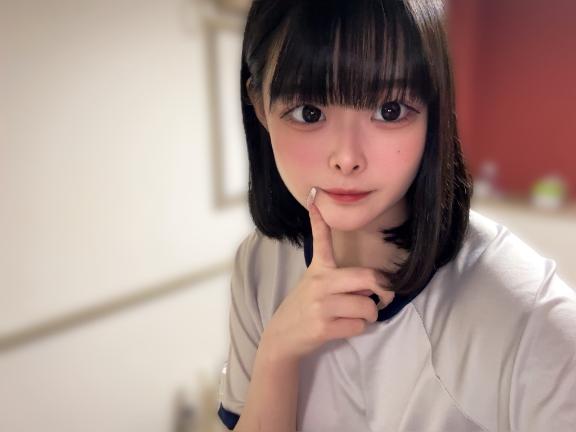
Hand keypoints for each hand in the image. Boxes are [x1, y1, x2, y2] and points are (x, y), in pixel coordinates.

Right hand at [261, 188, 394, 361]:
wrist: (282, 337)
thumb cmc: (306, 308)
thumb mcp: (314, 284)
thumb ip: (339, 279)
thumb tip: (372, 283)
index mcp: (318, 269)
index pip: (321, 240)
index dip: (319, 220)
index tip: (315, 198)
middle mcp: (319, 283)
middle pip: (366, 277)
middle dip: (384, 290)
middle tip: (385, 297)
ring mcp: (321, 305)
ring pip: (367, 306)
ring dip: (370, 315)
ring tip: (357, 315)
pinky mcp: (323, 326)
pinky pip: (358, 326)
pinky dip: (358, 329)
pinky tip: (343, 327)